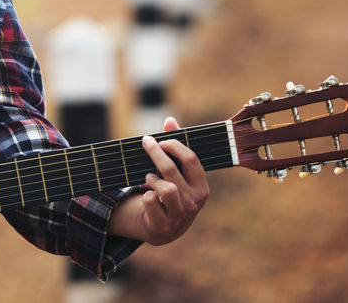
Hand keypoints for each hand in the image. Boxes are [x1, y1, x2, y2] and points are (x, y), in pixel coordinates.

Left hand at [137, 116, 208, 244]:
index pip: (190, 159)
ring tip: (149, 177)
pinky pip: (150, 202)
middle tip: (146, 142)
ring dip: (153, 179)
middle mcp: (194, 202)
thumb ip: (175, 147)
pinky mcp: (163, 225)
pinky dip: (146, 196)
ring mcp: (179, 215)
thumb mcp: (179, 174)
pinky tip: (149, 196)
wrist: (165, 228)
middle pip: (171, 170)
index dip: (174, 145)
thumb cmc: (173, 193)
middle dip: (156, 153)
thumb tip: (170, 120)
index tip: (161, 140)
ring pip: (165, 188)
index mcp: (202, 187)